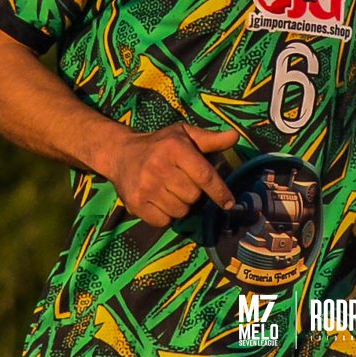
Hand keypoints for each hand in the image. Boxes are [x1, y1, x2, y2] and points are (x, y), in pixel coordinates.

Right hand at [102, 123, 238, 227]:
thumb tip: (235, 136)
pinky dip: (166, 215)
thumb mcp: (185, 134)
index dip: (219, 191)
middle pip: (194, 196)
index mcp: (175, 148)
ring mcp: (146, 187)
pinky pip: (164, 221)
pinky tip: (159, 200)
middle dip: (194, 193)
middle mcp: (159, 167)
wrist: (121, 154)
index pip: (204, 175)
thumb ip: (211, 139)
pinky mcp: (135, 203)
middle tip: (182, 181)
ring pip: (180, 211)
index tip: (229, 203)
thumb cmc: (161, 144)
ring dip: (181, 205)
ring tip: (170, 190)